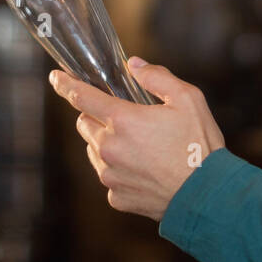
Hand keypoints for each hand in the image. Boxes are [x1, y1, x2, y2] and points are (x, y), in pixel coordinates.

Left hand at [48, 57, 225, 222]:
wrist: (207, 196)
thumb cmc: (199, 146)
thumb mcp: (187, 99)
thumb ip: (157, 77)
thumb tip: (134, 65)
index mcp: (123, 120)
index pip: (81, 96)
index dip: (65, 84)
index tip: (55, 77)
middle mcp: (109, 148)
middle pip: (85, 124)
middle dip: (97, 117)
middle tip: (126, 119)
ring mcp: (110, 175)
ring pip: (94, 150)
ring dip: (107, 143)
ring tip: (141, 147)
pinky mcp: (116, 196)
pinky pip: (108, 176)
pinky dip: (119, 170)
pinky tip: (145, 170)